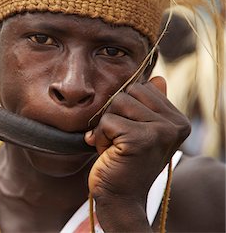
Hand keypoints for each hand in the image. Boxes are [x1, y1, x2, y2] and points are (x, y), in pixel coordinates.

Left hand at [84, 77, 189, 228]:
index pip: (141, 87)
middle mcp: (175, 124)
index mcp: (177, 120)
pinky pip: (107, 121)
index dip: (124, 108)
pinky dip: (99, 137)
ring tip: (114, 147)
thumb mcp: (139, 131)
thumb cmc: (125, 163)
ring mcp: (160, 131)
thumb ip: (149, 106)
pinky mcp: (140, 139)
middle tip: (118, 141)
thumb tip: (158, 78)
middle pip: (127, 92)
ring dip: (106, 126)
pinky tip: (108, 154)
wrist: (120, 199)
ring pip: (116, 103)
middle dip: (114, 115)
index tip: (127, 133)